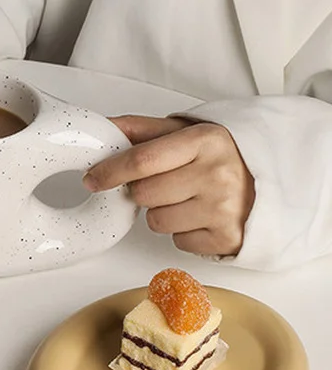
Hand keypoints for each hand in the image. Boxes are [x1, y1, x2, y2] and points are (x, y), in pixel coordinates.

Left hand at [83, 116, 255, 256]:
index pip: (143, 159)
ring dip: (164, 214)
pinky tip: (202, 218)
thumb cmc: (226, 158)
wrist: (277, 183)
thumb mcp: (190, 134)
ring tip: (189, 201)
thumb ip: (145, 130)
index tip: (93, 178)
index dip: (111, 171)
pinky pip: (178, 242)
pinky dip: (184, 233)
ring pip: (156, 222)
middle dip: (145, 192)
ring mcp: (222, 209)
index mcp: (206, 141)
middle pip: (144, 194)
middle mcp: (216, 174)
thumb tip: (105, 126)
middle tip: (168, 184)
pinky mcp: (224, 239)